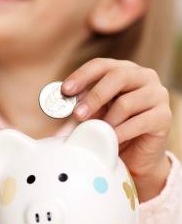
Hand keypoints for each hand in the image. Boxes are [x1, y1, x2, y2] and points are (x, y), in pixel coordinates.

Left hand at [62, 58, 171, 201]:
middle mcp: (144, 77)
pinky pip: (138, 122)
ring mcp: (157, 95)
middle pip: (117, 76)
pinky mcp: (164, 116)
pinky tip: (112, 141)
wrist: (136, 158)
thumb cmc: (113, 131)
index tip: (65, 90)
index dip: (82, 75)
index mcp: (124, 71)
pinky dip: (120, 133)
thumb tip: (58, 111)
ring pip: (126, 102)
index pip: (101, 65)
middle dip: (94, 96)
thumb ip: (79, 111)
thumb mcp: (93, 118)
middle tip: (77, 115)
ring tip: (99, 133)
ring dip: (107, 120)